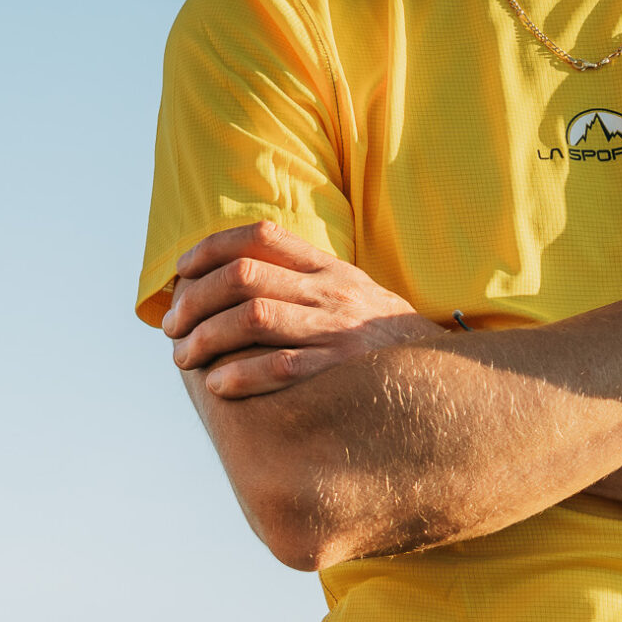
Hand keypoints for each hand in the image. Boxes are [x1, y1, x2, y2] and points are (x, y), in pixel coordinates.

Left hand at [163, 221, 444, 398]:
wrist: (449, 380)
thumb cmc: (382, 344)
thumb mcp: (352, 298)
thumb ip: (305, 285)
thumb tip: (236, 283)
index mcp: (330, 268)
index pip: (261, 236)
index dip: (211, 247)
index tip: (181, 271)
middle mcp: (332, 291)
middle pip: (243, 276)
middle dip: (195, 300)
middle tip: (172, 327)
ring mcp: (338, 330)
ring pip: (253, 316)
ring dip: (206, 337)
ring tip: (184, 357)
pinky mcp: (342, 372)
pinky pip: (281, 367)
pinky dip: (240, 375)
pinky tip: (217, 385)